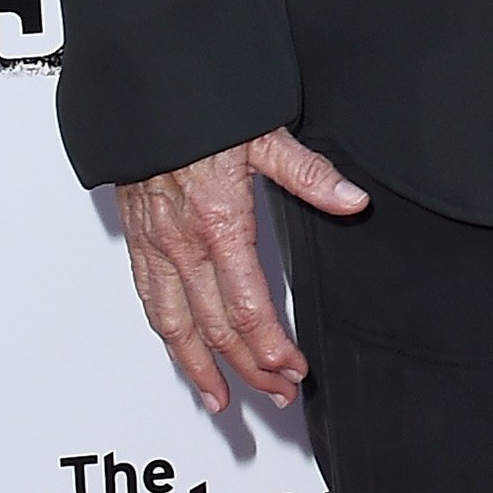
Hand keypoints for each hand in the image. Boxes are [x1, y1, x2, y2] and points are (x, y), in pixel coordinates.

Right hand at [115, 129, 368, 411]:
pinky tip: (182, 357)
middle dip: (247, 368)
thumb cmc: (202, 112)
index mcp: (219, 223)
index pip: (245, 305)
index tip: (292, 367)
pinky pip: (151, 303)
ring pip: (174, 326)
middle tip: (277, 393)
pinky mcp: (139, 243)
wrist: (144, 92)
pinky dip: (168, 340)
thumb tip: (353, 202)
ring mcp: (155, 246)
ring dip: (200, 368)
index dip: (268, 345)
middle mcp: (182, 243)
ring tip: (222, 400)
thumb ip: (309, 175)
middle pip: (214, 327)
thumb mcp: (264, 135)